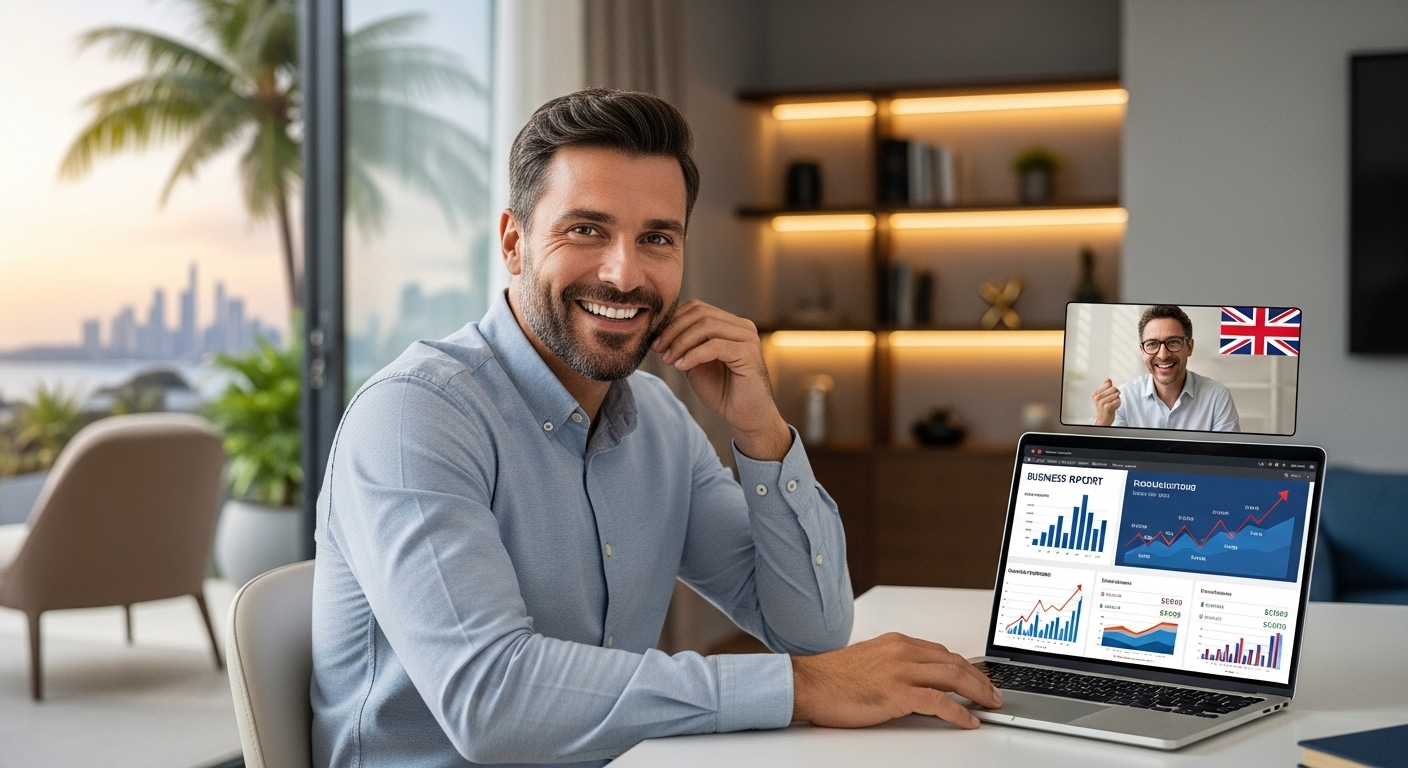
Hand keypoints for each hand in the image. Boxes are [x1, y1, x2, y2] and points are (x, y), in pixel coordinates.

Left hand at [651, 300, 789, 459]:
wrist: (745, 417)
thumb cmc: (723, 391)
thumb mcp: (696, 363)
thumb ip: (684, 345)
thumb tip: (658, 331)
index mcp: (730, 324)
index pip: (697, 308)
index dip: (672, 321)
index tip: (656, 342)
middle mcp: (741, 326)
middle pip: (700, 313)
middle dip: (673, 330)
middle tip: (658, 349)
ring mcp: (747, 338)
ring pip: (706, 326)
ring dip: (681, 342)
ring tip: (669, 360)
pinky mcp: (749, 353)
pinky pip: (715, 346)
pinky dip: (693, 355)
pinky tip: (682, 367)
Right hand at [791, 632, 1001, 729]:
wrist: (809, 684)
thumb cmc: (832, 678)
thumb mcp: (870, 662)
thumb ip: (895, 666)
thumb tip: (917, 682)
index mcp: (897, 642)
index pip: (942, 652)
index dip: (966, 667)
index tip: (978, 678)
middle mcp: (902, 651)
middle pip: (954, 662)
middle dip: (980, 679)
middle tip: (994, 694)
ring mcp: (900, 670)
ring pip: (953, 677)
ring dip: (978, 692)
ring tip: (990, 705)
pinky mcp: (896, 692)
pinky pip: (939, 701)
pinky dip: (959, 712)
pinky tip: (968, 720)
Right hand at [1092, 378, 1120, 425]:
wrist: (1103, 420)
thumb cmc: (1103, 408)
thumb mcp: (1103, 396)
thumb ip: (1106, 387)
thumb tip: (1108, 379)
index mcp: (1095, 393)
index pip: (1109, 384)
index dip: (1112, 388)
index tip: (1110, 393)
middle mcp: (1097, 397)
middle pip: (1114, 388)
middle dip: (1116, 394)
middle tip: (1113, 399)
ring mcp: (1102, 402)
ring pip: (1116, 394)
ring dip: (1117, 399)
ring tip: (1113, 403)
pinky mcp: (1107, 407)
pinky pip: (1118, 401)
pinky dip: (1118, 404)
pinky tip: (1114, 407)